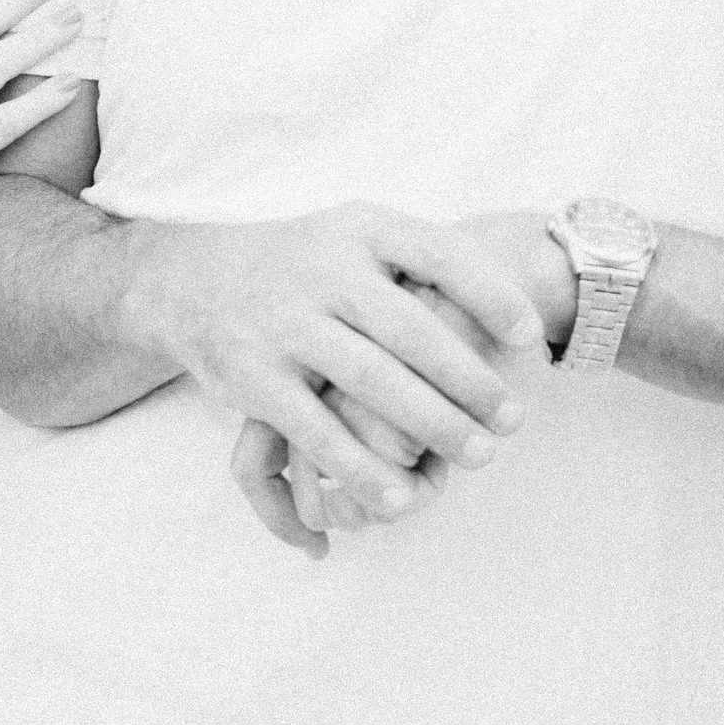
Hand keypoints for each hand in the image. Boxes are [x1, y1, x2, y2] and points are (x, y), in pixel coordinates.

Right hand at [124, 202, 541, 541]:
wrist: (191, 277)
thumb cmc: (308, 263)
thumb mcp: (357, 234)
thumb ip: (421, 260)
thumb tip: (521, 308)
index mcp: (360, 228)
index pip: (438, 253)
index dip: (490, 294)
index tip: (532, 337)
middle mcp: (322, 270)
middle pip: (410, 329)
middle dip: (469, 379)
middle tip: (514, 421)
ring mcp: (285, 323)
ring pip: (370, 382)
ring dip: (430, 426)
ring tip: (478, 458)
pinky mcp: (254, 377)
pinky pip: (315, 430)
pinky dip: (360, 468)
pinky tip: (399, 496)